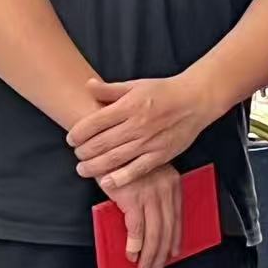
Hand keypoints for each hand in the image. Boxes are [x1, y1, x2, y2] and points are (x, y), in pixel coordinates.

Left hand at [69, 72, 216, 191]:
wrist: (195, 100)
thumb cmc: (164, 92)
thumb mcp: (135, 85)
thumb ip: (110, 89)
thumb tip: (87, 86)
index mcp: (129, 105)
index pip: (95, 122)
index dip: (78, 132)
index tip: (71, 138)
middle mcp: (137, 124)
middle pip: (102, 142)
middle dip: (83, 151)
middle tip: (77, 154)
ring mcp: (149, 141)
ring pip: (115, 158)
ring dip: (95, 166)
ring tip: (82, 169)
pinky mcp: (161, 154)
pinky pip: (137, 169)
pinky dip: (120, 177)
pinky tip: (107, 182)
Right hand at [106, 164, 181, 267]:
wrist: (106, 146)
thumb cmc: (123, 160)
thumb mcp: (146, 175)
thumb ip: (151, 195)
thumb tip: (148, 225)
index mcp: (172, 182)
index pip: (178, 216)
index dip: (175, 237)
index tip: (173, 252)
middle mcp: (165, 188)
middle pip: (167, 227)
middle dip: (162, 252)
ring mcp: (150, 193)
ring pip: (154, 232)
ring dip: (149, 254)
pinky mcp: (133, 198)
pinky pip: (137, 228)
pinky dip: (135, 244)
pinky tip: (132, 255)